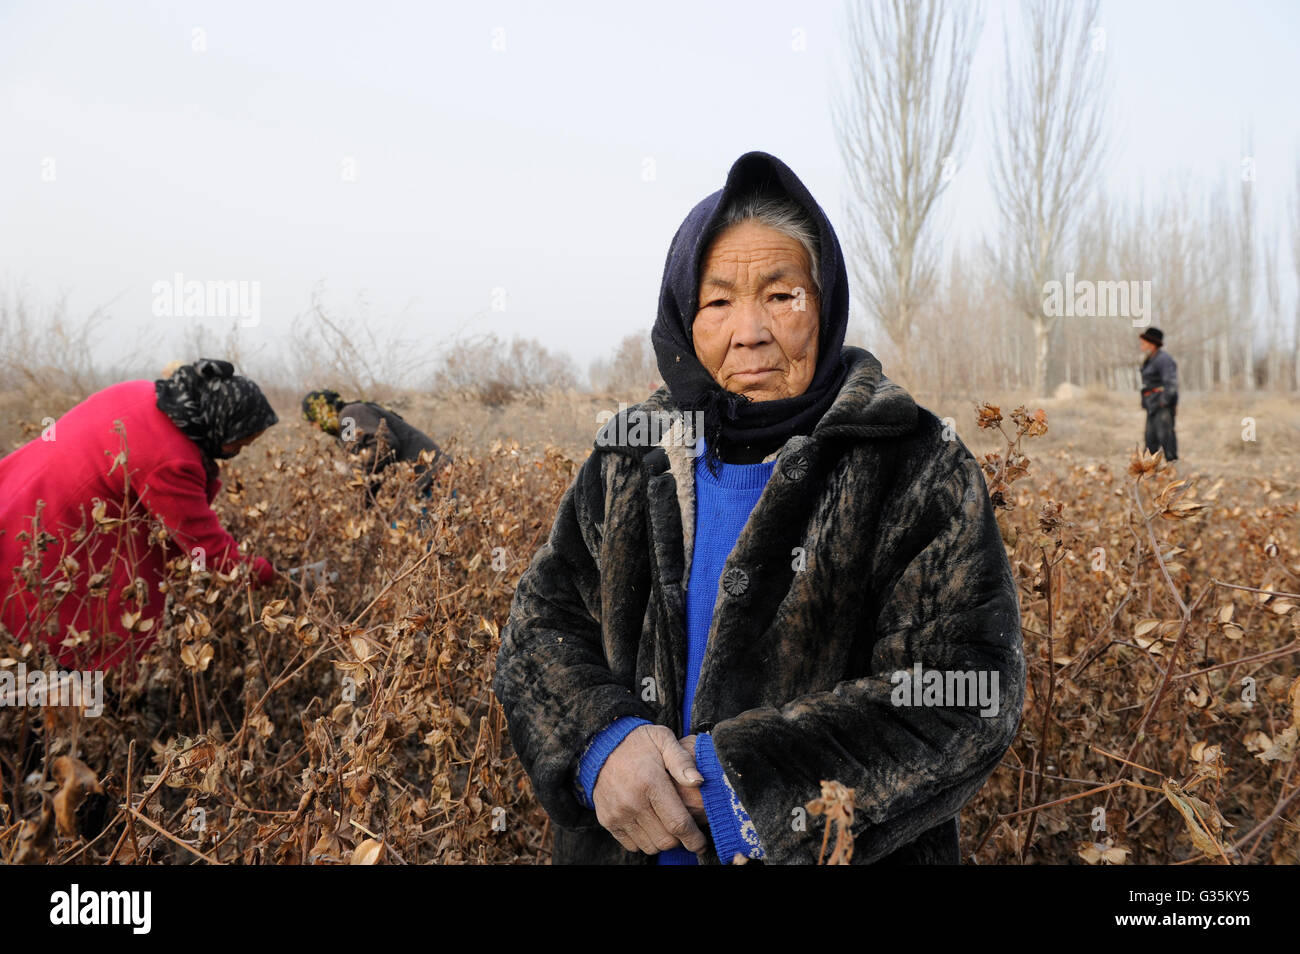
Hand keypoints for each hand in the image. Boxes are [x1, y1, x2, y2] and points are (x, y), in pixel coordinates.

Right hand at [592, 724, 706, 854]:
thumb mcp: (663, 740)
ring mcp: (618, 813)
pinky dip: (644, 840)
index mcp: (650, 782)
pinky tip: (650, 825)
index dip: (694, 839)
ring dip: (663, 841)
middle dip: (681, 840)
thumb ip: (682, 760)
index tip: (702, 843)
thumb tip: (699, 781)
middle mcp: (632, 801)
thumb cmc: (639, 742)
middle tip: (685, 829)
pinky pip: (632, 845)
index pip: (678, 823)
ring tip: (667, 825)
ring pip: (650, 846)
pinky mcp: (607, 820)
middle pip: (665, 840)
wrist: (601, 745)